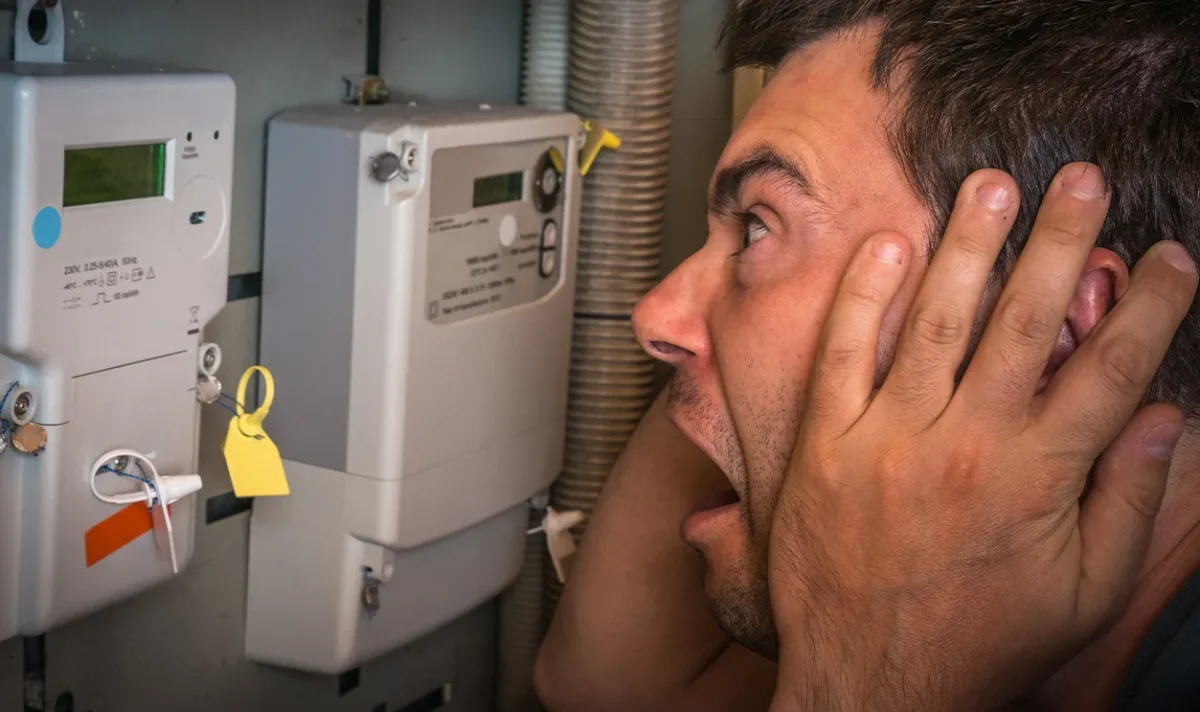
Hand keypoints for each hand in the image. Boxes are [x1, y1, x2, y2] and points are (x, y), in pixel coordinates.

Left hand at [767, 163, 1197, 710]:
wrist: (870, 684)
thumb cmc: (981, 642)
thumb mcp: (1083, 593)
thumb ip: (1128, 503)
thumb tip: (1163, 418)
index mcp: (1037, 478)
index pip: (1109, 370)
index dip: (1147, 305)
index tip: (1168, 256)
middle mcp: (965, 444)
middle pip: (1026, 323)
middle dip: (1059, 243)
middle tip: (1079, 178)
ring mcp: (887, 439)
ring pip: (936, 323)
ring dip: (968, 247)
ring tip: (991, 185)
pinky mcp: (825, 444)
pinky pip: (843, 355)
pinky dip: (863, 298)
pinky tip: (887, 245)